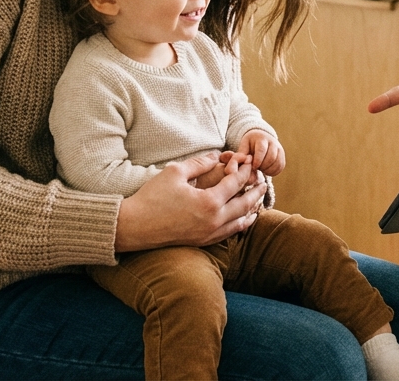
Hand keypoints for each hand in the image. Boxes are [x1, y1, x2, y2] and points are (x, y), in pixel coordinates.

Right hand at [114, 151, 267, 251]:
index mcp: (209, 201)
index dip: (244, 171)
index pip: (236, 183)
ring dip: (251, 210)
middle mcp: (214, 220)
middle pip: (244, 204)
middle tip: (263, 182)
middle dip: (256, 192)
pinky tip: (242, 220)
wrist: (135, 226)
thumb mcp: (175, 172)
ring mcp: (208, 234)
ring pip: (239, 222)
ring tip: (258, 202)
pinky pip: (228, 233)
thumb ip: (200, 163)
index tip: (249, 163)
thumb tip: (217, 156)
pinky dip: (239, 225)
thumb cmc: (152, 197)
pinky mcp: (202, 242)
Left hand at [236, 130, 285, 175]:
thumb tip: (240, 166)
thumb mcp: (243, 147)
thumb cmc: (249, 146)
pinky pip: (281, 166)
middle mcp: (272, 142)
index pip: (262, 149)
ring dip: (268, 170)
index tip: (254, 167)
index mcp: (261, 138)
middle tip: (256, 168)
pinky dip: (274, 172)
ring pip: (277, 162)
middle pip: (271, 157)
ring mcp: (279, 148)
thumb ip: (240, 156)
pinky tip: (267, 171)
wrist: (260, 140)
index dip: (258, 160)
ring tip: (261, 169)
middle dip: (263, 166)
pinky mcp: (282, 156)